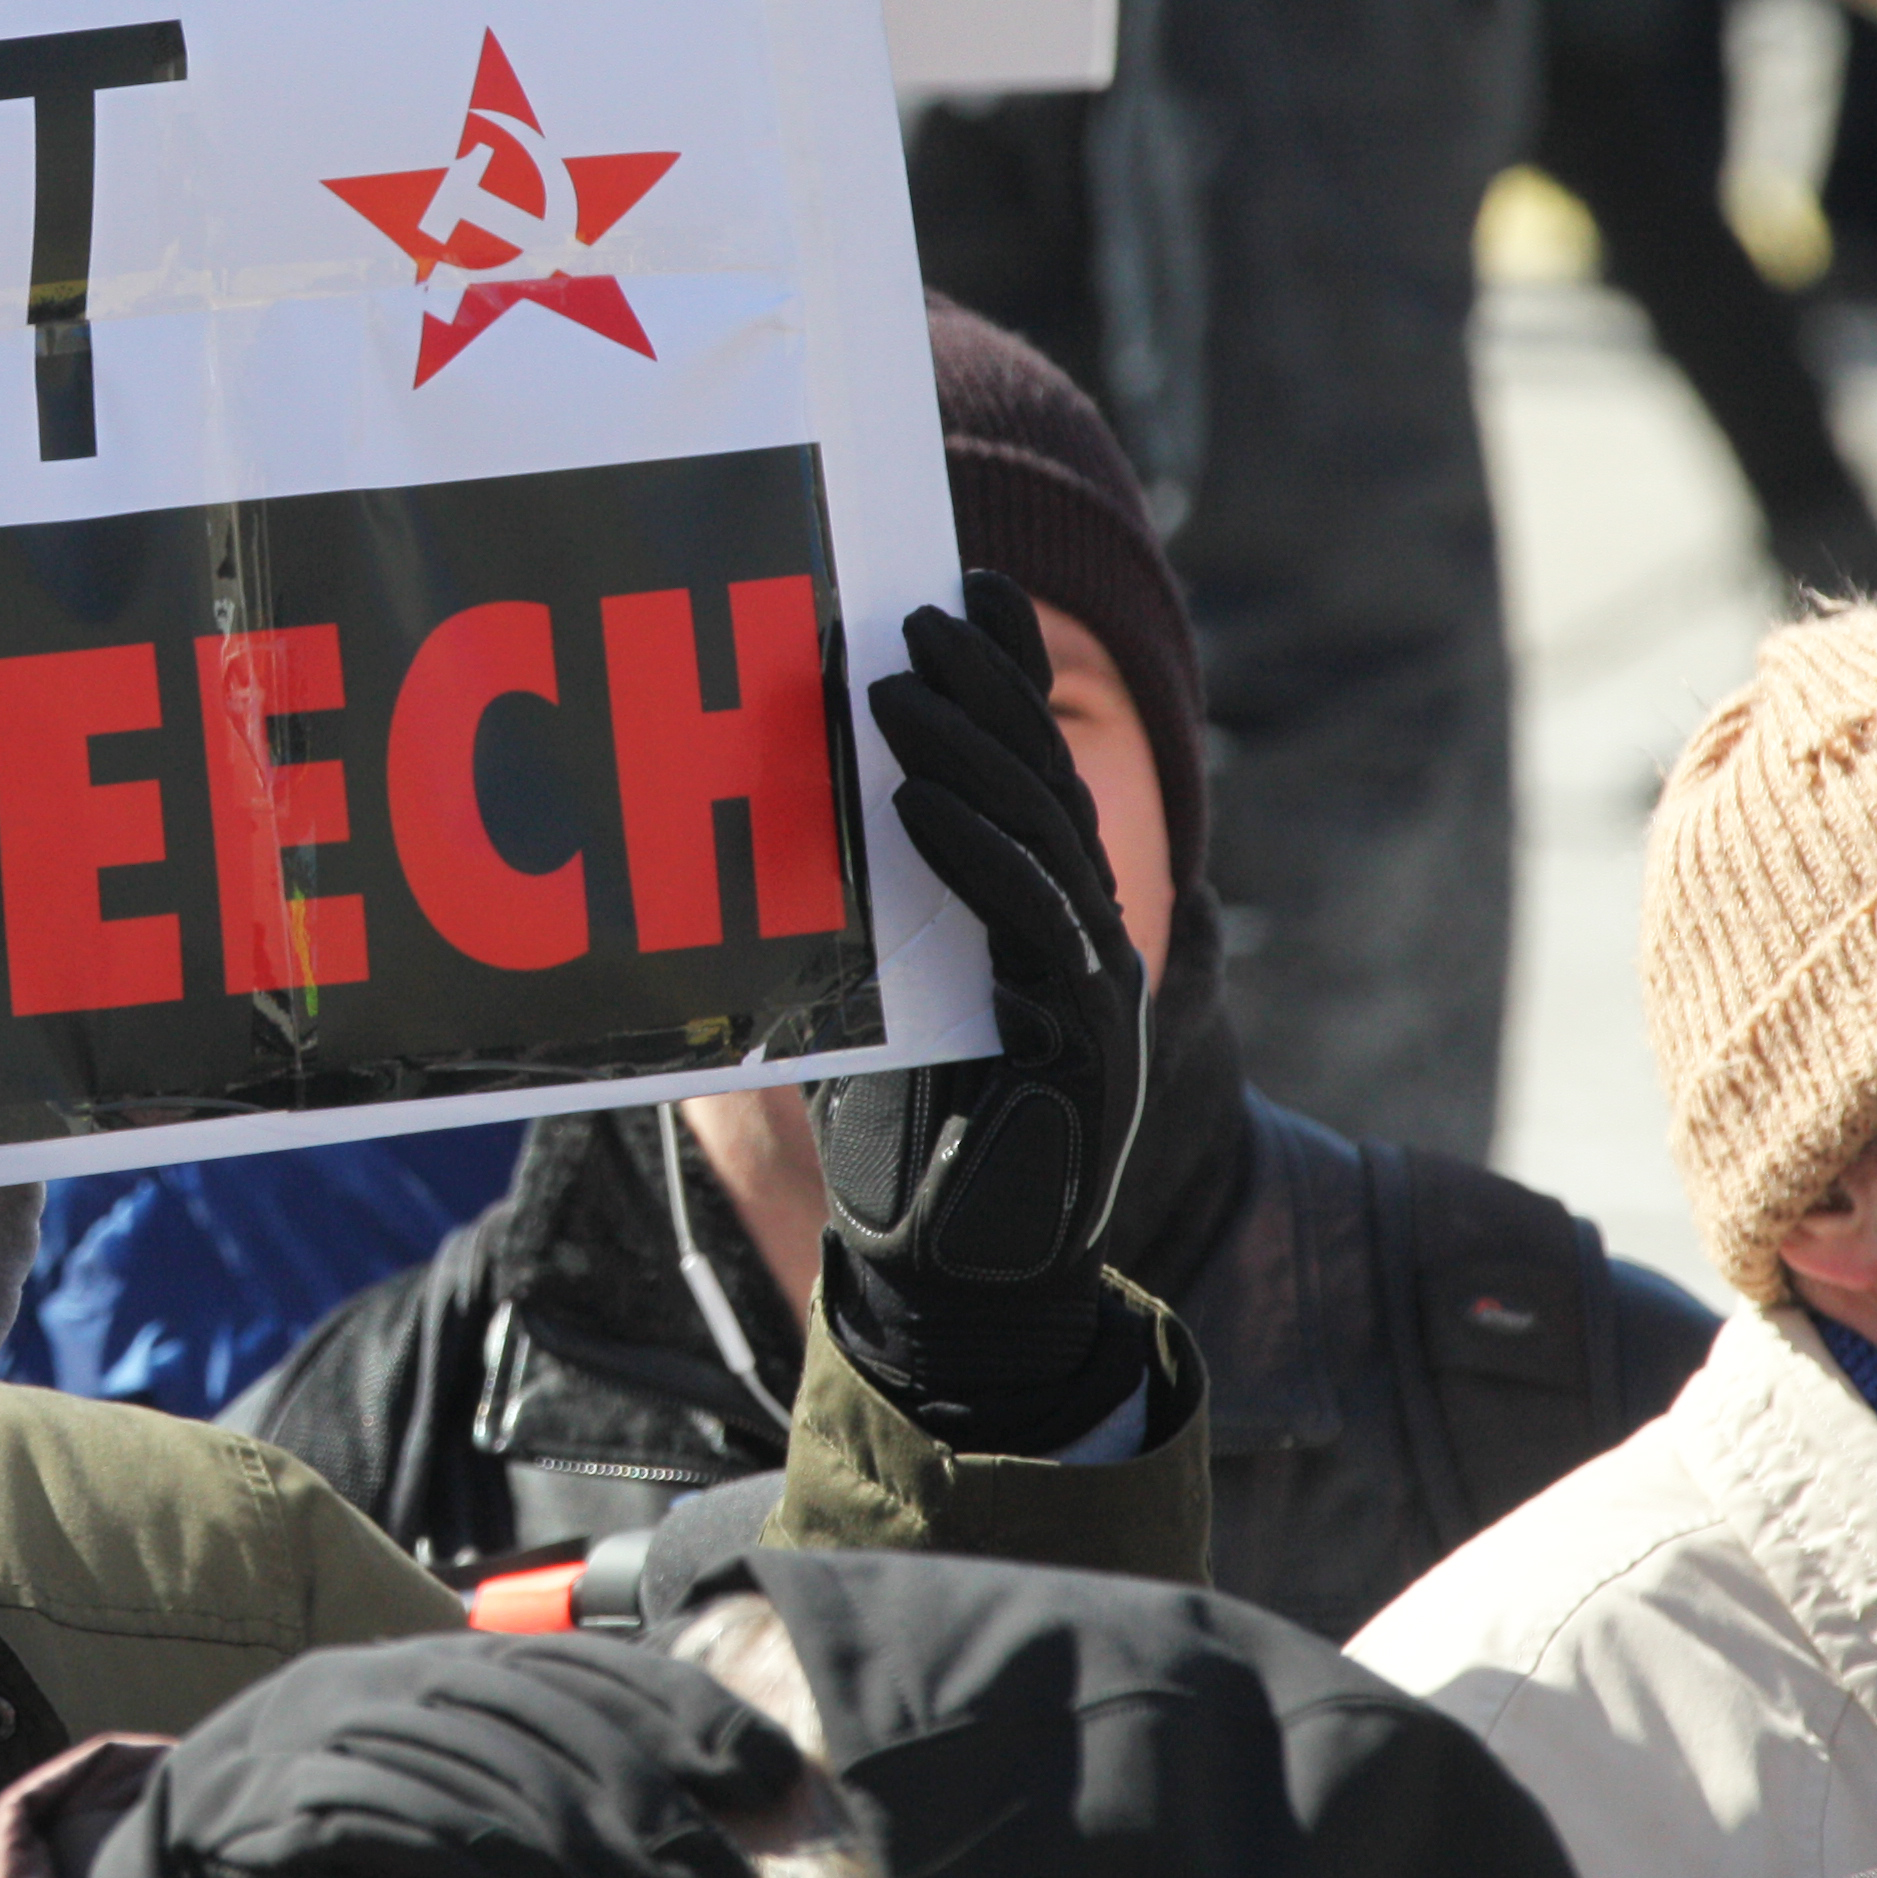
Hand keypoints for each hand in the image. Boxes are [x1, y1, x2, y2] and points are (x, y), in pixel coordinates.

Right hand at [80, 1634, 798, 1877]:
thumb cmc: (359, 1869)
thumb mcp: (475, 1829)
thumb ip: (560, 1812)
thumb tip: (701, 1838)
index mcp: (445, 1671)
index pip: (582, 1671)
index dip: (681, 1713)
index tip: (769, 1772)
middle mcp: (389, 1684)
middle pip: (537, 1716)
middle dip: (645, 1792)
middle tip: (721, 1877)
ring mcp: (327, 1736)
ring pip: (472, 1764)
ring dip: (574, 1839)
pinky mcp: (279, 1809)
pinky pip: (382, 1812)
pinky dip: (461, 1843)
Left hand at [822, 574, 1152, 1447]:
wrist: (951, 1287)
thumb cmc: (904, 1142)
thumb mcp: (873, 998)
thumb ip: (865, 909)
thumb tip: (779, 811)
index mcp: (1048, 918)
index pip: (1035, 769)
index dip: (1009, 676)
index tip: (961, 590)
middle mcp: (1089, 937)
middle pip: (1047, 779)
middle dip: (984, 688)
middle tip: (914, 614)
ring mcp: (1098, 986)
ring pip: (1046, 832)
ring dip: (968, 748)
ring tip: (893, 683)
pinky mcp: (1088, 1041)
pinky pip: (1033, 920)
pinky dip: (976, 850)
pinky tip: (913, 803)